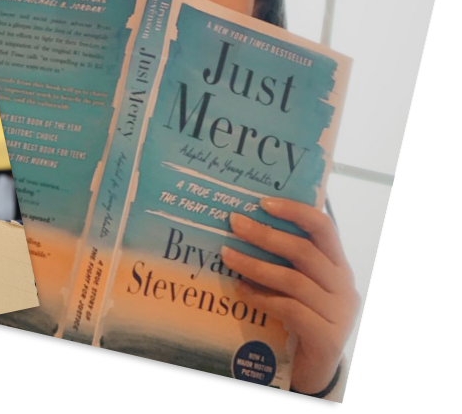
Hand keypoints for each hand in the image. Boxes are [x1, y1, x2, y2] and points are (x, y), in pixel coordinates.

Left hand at [221, 197, 359, 394]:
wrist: (313, 369)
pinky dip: (261, 297)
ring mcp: (339, 313)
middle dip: (265, 235)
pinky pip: (290, 310)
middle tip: (234, 223)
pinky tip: (240, 289)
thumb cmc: (302, 318)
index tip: (262, 202)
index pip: (324, 228)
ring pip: (294, 280)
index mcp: (338, 265)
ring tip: (227, 256)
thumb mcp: (298, 285)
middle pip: (305, 251)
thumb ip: (284, 260)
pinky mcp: (327, 337)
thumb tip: (245, 226)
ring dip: (256, 265)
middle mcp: (344, 285)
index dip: (295, 211)